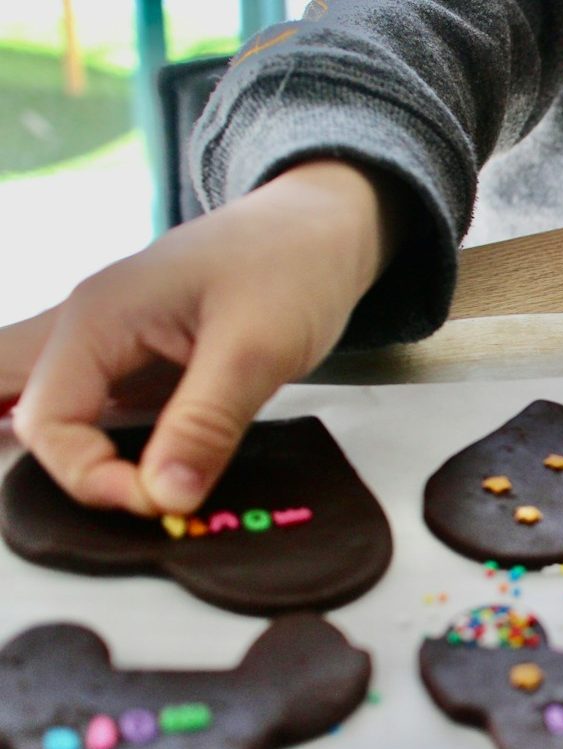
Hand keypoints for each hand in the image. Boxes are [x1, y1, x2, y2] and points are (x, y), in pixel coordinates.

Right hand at [1, 160, 407, 516]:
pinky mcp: (138, 356)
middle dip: (53, 461)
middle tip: (119, 502)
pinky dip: (93, 437)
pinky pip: (90, 402)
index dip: (90, 475)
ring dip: (65, 450)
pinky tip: (117, 465)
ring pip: (47, 401)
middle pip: (24, 405)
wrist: (325, 224)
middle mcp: (86, 326)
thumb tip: (165, 497)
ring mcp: (108, 340)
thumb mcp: (259, 349)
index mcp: (98, 316)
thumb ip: (206, 424)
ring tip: (107, 489)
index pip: (48, 420)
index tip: (161, 501)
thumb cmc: (293, 267)